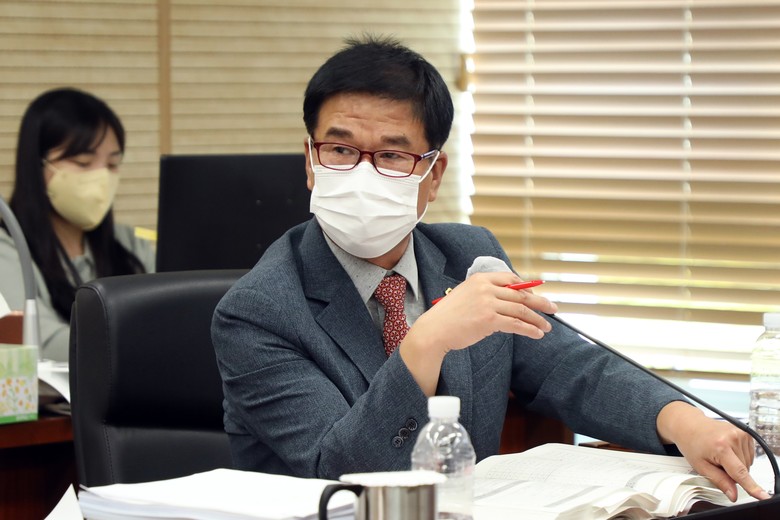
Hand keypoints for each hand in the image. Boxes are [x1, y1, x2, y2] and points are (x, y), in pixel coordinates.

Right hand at [399, 272, 556, 394]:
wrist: (434, 330)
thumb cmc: (449, 317)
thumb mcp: (466, 296)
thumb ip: (486, 295)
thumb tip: (509, 304)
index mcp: (480, 279)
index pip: (511, 279)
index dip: (527, 288)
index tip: (536, 296)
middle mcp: (485, 288)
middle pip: (521, 294)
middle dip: (540, 302)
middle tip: (553, 308)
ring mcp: (488, 303)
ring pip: (521, 310)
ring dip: (538, 319)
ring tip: (547, 326)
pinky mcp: (489, 320)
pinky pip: (516, 324)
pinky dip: (530, 329)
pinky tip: (537, 334)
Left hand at [657, 401, 770, 500]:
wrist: (689, 425)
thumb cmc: (692, 443)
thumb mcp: (701, 466)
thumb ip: (719, 481)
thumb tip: (733, 495)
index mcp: (721, 446)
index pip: (740, 472)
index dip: (751, 487)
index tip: (762, 496)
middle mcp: (733, 437)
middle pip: (744, 470)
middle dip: (732, 473)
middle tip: (717, 463)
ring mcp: (740, 433)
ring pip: (748, 463)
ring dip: (736, 464)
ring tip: (720, 454)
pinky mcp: (745, 432)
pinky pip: (749, 455)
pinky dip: (739, 456)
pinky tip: (727, 450)